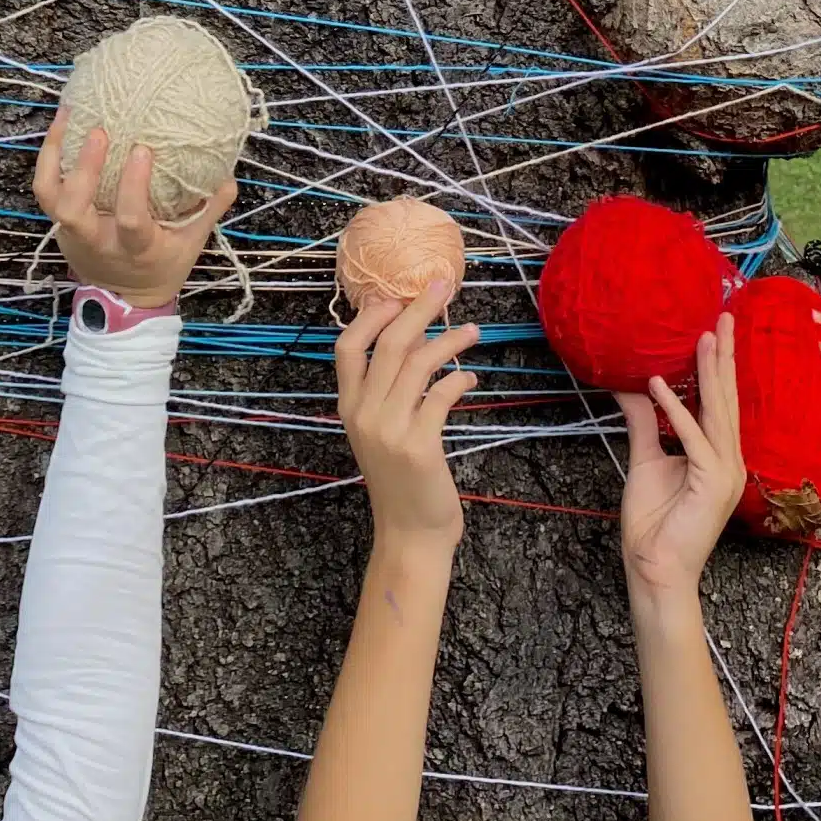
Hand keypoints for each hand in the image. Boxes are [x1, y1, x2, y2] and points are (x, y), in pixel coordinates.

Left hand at [32, 109, 235, 309]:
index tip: (142, 150)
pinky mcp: (59, 224)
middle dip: (83, 171)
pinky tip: (60, 126)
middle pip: (73, 210)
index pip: (130, 218)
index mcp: (134, 248)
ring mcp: (72, 233)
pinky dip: (49, 157)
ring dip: (55, 156)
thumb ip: (208, 211)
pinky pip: (46, 189)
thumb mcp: (191, 245)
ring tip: (67, 117)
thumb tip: (228, 177)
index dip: (133, 186)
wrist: (126, 301)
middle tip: (99, 132)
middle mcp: (97, 241)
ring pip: (50, 198)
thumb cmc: (162, 266)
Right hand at [334, 283, 478, 550]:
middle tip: (445, 286)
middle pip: (389, 344)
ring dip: (449, 340)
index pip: (347, 347)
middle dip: (419, 309)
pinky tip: (470, 376)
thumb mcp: (381, 430)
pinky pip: (440, 395)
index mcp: (349, 407)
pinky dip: (459, 378)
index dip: (371, 316)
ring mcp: (390, 430)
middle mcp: (364, 414)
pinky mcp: (419, 446)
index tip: (398, 296)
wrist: (409, 534)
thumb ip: (388, 390)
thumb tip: (411, 338)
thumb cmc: (400, 479)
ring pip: (419, 363)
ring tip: (473, 331)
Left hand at [618, 316, 746, 605]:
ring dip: (709, 373)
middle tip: (724, 317)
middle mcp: (729, 459)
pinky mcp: (713, 484)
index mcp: (717, 454)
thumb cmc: (653, 522)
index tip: (716, 329)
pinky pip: (695, 439)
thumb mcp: (646, 460)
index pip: (720, 402)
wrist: (654, 568)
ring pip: (718, 413)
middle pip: (727, 400)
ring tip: (704, 336)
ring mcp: (726, 472)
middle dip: (725, 357)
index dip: (719, 365)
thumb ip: (645, 423)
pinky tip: (661, 385)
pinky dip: (677, 411)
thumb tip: (632, 387)